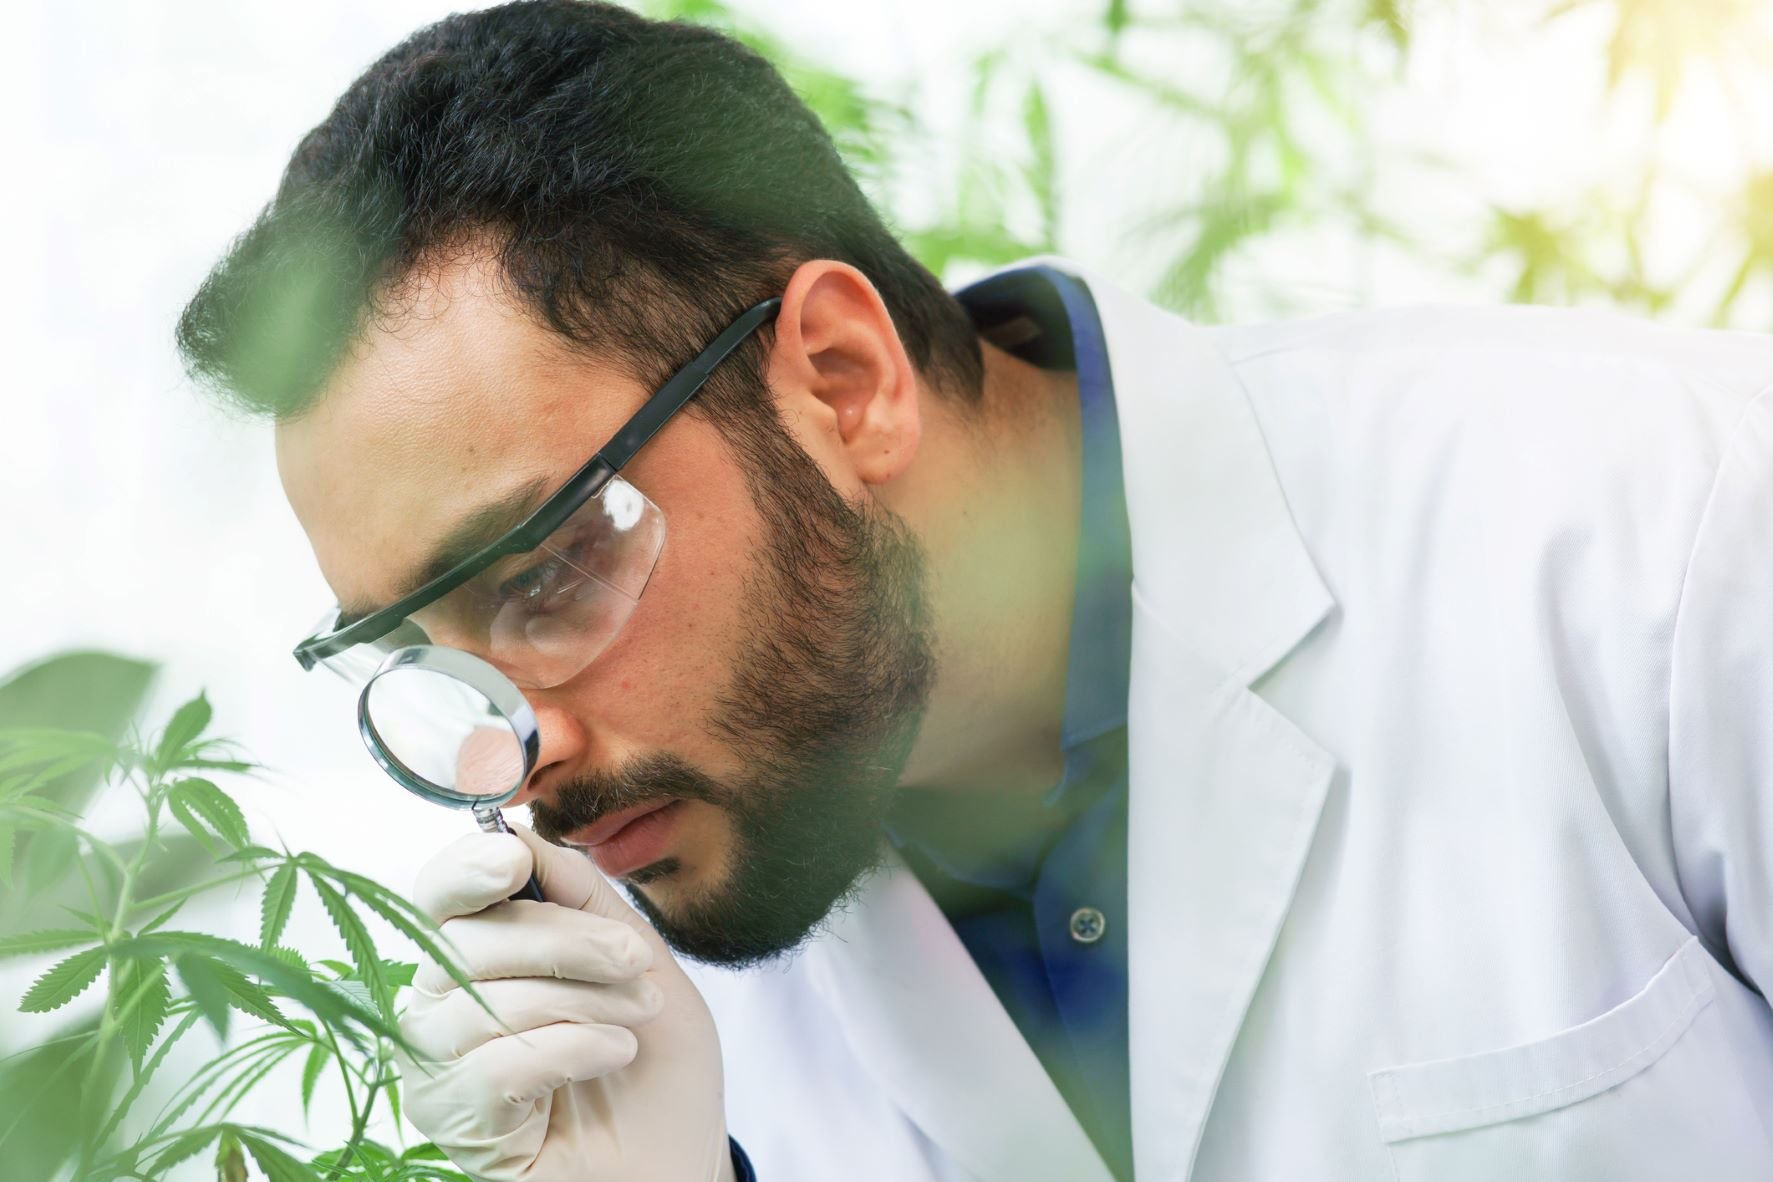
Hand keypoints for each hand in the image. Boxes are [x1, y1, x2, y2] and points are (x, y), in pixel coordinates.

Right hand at [394, 821, 733, 1181]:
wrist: (679, 1153)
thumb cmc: (655, 1060)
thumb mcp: (637, 955)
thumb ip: (578, 894)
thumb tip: (519, 834)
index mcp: (478, 952)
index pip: (439, 896)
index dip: (466, 868)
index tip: (513, 858)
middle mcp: (442, 1005)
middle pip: (466, 943)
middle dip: (567, 942)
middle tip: (635, 962)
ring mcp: (441, 1067)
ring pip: (483, 1003)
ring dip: (584, 1002)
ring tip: (637, 1019)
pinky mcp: (458, 1125)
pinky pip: (496, 1066)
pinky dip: (572, 1049)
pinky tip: (612, 1056)